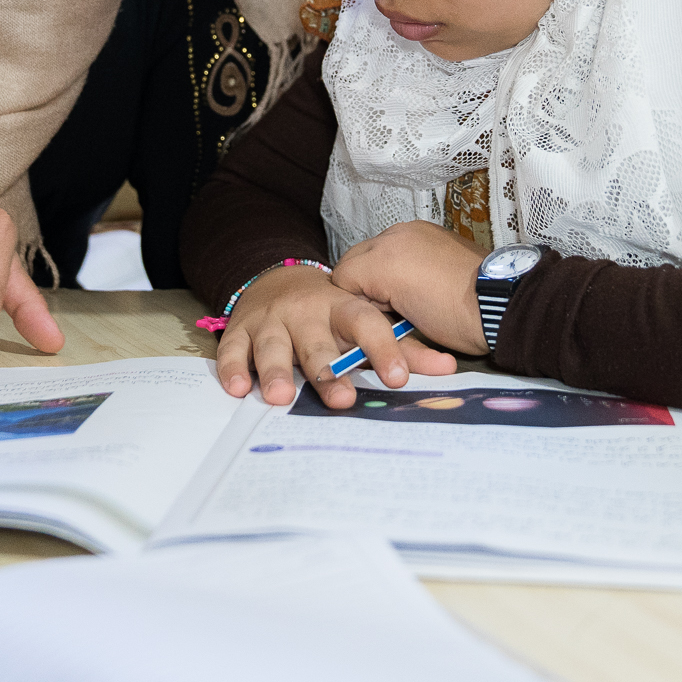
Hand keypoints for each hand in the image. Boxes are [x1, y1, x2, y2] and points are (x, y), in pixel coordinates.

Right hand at [215, 267, 455, 408]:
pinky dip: (233, 367)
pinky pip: (233, 349)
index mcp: (343, 308)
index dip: (383, 350)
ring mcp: (272, 321)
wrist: (278, 282)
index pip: (367, 325)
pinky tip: (238, 388)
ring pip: (274, 346)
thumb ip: (404, 347)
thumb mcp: (367, 320)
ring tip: (280, 397)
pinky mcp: (241, 330)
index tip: (398, 380)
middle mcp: (307, 312)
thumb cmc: (332, 313)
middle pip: (318, 342)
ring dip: (276, 371)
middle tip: (341, 399)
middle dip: (328, 370)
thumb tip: (449, 369)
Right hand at [330, 221, 490, 355]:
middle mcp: (396, 235)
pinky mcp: (433, 231)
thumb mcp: (403, 325)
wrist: (504, 304)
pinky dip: (404, 260)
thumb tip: (366, 306)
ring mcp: (416, 229)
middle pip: (356, 259)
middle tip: (388, 310)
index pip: (341, 276)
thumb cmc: (457, 321)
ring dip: (384, 270)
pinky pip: (403, 243)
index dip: (355, 302)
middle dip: (365, 283)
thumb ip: (373, 309)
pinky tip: (421, 281)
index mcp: (383, 257)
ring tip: (406, 297)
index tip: (377, 318)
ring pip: (378, 250)